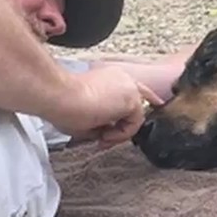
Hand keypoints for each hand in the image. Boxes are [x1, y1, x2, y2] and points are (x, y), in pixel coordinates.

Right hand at [47, 65, 164, 146]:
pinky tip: (103, 133)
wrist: (59, 96)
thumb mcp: (83, 114)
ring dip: (117, 133)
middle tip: (102, 140)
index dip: (148, 97)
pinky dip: (120, 134)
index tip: (157, 104)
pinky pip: (134, 124)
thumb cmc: (62, 104)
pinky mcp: (133, 98)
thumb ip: (99, 120)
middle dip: (121, 127)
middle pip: (135, 106)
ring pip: (133, 118)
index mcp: (109, 77)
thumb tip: (102, 132)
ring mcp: (129, 86)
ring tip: (98, 136)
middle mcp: (122, 78)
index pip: (132, 88)